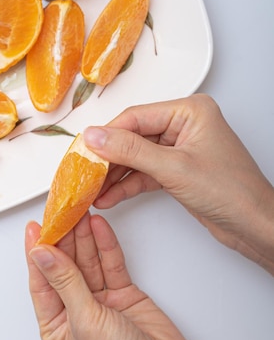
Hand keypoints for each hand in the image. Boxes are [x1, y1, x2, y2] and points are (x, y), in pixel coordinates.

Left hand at [26, 213, 217, 339]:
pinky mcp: (124, 295)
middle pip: (65, 267)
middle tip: (60, 212)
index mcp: (56, 327)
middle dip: (63, 239)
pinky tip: (98, 227)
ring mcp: (101, 303)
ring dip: (84, 237)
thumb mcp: (85, 320)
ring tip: (79, 212)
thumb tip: (42, 255)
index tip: (35, 227)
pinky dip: (105, 246)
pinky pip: (111, 265)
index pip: (42, 282)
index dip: (38, 253)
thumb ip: (65, 282)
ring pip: (88, 262)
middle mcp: (76, 313)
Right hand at [83, 94, 273, 273]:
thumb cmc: (232, 193)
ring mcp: (180, 148)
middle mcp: (184, 125)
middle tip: (84, 173)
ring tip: (92, 189)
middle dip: (108, 158)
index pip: (136, 117)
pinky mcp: (178, 170)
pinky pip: (145, 173)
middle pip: (133, 136)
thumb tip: (94, 136)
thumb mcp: (174, 169)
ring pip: (136, 157)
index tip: (83, 150)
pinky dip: (128, 185)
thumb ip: (130, 151)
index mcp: (189, 111)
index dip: (107, 134)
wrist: (256, 227)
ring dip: (115, 175)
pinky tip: (109, 197)